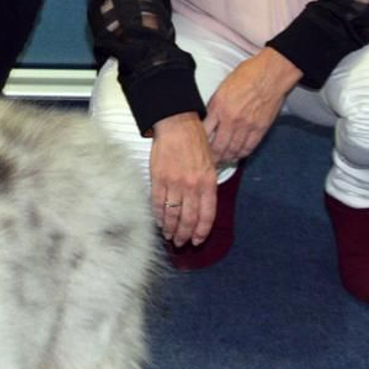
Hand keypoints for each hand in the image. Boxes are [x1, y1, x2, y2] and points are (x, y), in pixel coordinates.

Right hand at [149, 112, 218, 245]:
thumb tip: (204, 205)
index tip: (197, 240)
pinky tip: (159, 222)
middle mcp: (192, 186)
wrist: (177, 125)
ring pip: (173, 214)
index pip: (207, 215)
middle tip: (181, 243)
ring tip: (169, 236)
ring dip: (170, 228)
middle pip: (189, 219)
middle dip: (185, 235)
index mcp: (208, 183)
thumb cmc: (195, 141)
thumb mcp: (211, 163)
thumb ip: (208, 185)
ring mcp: (174, 183)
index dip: (201, 231)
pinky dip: (158, 215)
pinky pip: (158, 203)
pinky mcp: (159, 179)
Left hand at [202, 47, 301, 164]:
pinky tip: (237, 155)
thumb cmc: (249, 74)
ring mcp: (247, 125)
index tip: (197, 149)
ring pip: (233, 150)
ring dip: (226, 158)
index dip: (200, 144)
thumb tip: (209, 118)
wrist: (271, 73)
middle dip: (212, 157)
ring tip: (222, 161)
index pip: (204, 132)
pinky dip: (242, 154)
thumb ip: (215, 105)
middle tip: (209, 162)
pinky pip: (249, 147)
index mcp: (219, 107)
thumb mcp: (222, 88)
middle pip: (218, 146)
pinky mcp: (260, 129)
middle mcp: (231, 119)